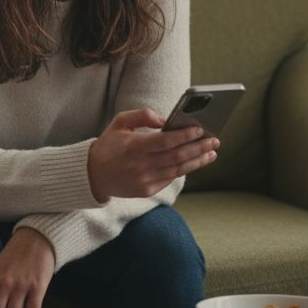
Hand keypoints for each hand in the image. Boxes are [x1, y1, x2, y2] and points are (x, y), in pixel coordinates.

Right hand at [87, 108, 218, 201]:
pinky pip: (170, 179)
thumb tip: (166, 120)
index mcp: (133, 146)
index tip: (200, 130)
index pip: (165, 142)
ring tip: (211, 152)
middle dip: (198, 148)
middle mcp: (140, 165)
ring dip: (197, 161)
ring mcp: (144, 180)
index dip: (184, 136)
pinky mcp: (146, 191)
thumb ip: (143, 116)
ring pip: (178, 170)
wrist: (92, 175)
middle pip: (176, 157)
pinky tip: (195, 162)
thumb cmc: (109, 145)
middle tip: (214, 140)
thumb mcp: (119, 122)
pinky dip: (184, 170)